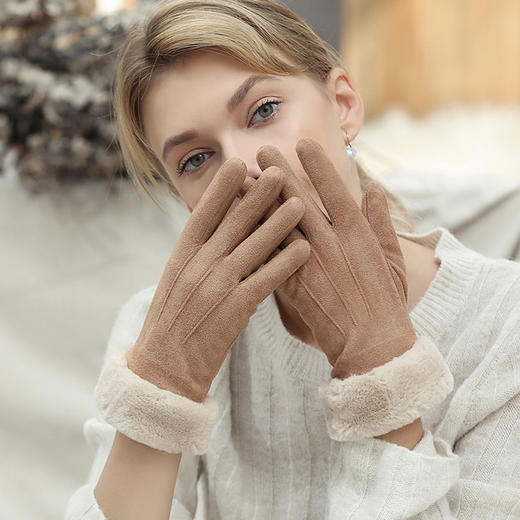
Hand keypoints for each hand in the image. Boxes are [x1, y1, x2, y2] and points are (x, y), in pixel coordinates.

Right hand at [125, 158, 309, 401]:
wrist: (164, 369)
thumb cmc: (172, 323)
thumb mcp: (176, 282)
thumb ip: (196, 255)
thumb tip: (218, 229)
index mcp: (181, 256)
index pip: (202, 214)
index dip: (222, 189)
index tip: (238, 165)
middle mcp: (198, 265)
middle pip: (232, 223)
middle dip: (258, 196)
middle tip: (279, 172)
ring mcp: (216, 286)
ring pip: (253, 247)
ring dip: (279, 224)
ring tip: (301, 203)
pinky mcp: (234, 310)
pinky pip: (265, 281)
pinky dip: (285, 264)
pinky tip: (304, 249)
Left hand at [243, 138, 415, 379]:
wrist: (371, 347)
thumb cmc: (386, 304)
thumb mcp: (392, 260)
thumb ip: (381, 222)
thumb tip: (374, 187)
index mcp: (358, 236)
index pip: (335, 192)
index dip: (318, 166)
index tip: (303, 143)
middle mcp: (331, 246)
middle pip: (300, 202)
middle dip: (279, 174)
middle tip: (261, 150)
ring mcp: (309, 266)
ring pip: (279, 226)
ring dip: (260, 200)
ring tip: (242, 179)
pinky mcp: (293, 287)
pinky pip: (269, 256)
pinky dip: (255, 237)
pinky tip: (239, 222)